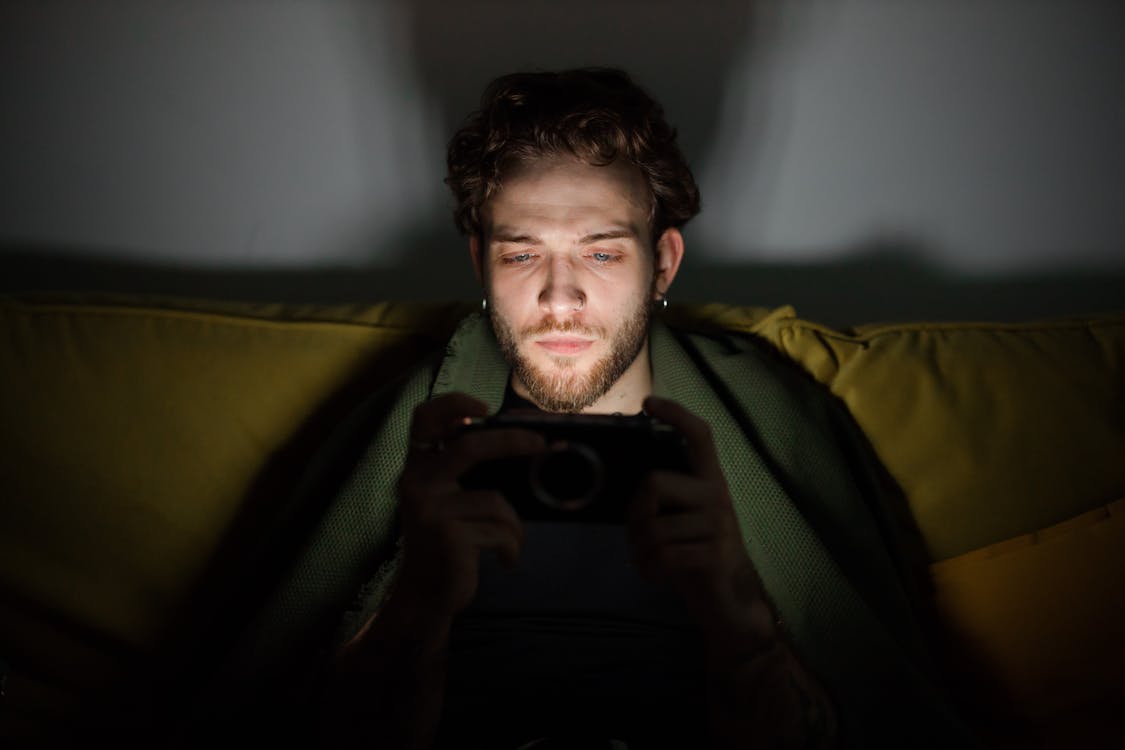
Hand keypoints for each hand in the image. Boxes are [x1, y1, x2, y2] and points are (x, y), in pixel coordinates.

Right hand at [393, 393, 544, 623]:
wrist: (426, 595)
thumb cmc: (448, 543)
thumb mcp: (450, 502)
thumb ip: (471, 474)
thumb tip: (530, 443)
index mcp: (418, 468)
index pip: (424, 419)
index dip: (453, 404)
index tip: (484, 406)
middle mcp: (417, 483)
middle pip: (469, 448)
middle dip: (513, 442)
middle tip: (542, 444)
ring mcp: (430, 510)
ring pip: (495, 501)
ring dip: (514, 526)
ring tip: (508, 543)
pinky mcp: (447, 536)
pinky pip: (500, 530)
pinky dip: (511, 546)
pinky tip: (505, 560)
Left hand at [628, 396, 777, 652]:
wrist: (731, 603)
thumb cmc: (698, 556)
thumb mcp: (685, 521)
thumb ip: (668, 500)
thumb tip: (631, 490)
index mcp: (710, 482)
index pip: (699, 436)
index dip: (675, 414)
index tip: (648, 403)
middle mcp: (717, 496)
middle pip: (653, 483)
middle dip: (633, 514)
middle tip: (636, 537)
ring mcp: (719, 525)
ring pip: (653, 527)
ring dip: (640, 552)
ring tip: (648, 562)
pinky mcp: (715, 554)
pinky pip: (663, 556)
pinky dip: (649, 571)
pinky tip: (656, 576)